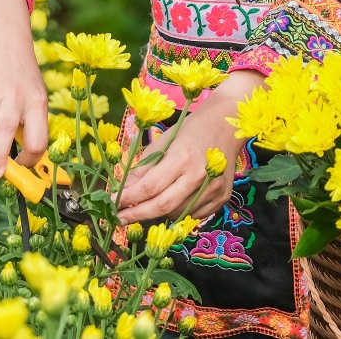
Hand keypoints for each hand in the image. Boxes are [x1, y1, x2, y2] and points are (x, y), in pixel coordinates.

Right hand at [0, 0, 48, 180]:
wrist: (3, 38)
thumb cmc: (21, 78)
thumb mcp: (34, 97)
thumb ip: (27, 127)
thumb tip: (16, 165)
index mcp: (37, 102)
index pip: (37, 140)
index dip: (28, 160)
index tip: (20, 169)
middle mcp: (15, 96)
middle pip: (5, 132)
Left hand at [114, 72, 262, 223]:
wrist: (228, 122)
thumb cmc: (192, 128)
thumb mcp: (164, 141)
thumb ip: (145, 166)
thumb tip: (125, 188)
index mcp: (182, 157)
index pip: (149, 186)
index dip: (128, 198)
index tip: (112, 203)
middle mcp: (200, 175)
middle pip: (163, 205)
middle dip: (137, 214)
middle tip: (119, 218)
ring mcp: (214, 189)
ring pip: (177, 213)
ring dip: (156, 214)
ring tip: (143, 207)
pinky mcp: (223, 197)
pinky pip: (193, 214)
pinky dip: (177, 213)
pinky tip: (169, 204)